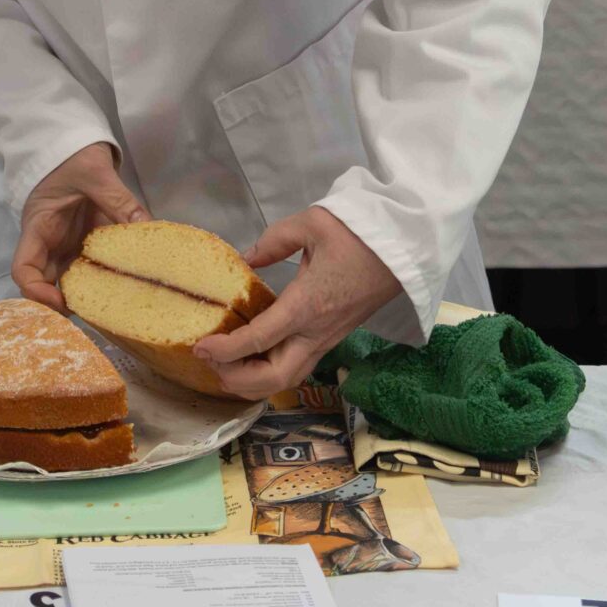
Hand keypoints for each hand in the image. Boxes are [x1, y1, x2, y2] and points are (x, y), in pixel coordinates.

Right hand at [12, 142, 147, 311]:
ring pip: (69, 280)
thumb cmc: (72, 154)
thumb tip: (147, 227)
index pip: (23, 269)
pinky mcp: (84, 244)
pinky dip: (104, 280)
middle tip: (95, 317)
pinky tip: (126, 289)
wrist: (73, 143)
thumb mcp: (95, 173)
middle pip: (45, 283)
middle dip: (63, 304)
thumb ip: (118, 199)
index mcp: (38, 226)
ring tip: (113, 309)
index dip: (36, 292)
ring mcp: (66, 245)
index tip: (62, 303)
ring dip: (86, 296)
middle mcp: (48, 242)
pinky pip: (90, 268)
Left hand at [192, 206, 400, 400]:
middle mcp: (317, 331)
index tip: (201, 347)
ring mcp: (329, 338)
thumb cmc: (360, 233)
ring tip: (228, 366)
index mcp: (307, 305)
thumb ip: (273, 242)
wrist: (406, 246)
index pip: (259, 340)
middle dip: (238, 380)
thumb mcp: (311, 224)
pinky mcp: (335, 337)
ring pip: (290, 378)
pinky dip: (272, 373)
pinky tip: (256, 358)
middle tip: (211, 363)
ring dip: (255, 382)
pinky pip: (300, 366)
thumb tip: (247, 257)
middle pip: (274, 378)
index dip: (225, 350)